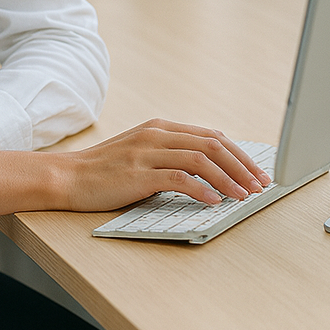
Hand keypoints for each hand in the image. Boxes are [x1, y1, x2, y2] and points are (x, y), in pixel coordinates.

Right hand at [58, 118, 272, 209]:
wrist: (68, 177)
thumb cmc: (106, 171)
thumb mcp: (141, 153)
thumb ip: (170, 154)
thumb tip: (210, 171)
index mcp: (160, 128)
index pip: (211, 135)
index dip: (239, 154)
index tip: (257, 172)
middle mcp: (156, 134)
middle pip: (212, 144)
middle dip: (242, 166)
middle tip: (261, 186)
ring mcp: (147, 152)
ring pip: (200, 159)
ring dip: (228, 179)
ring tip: (244, 196)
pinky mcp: (138, 173)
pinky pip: (178, 178)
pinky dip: (201, 189)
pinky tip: (214, 201)